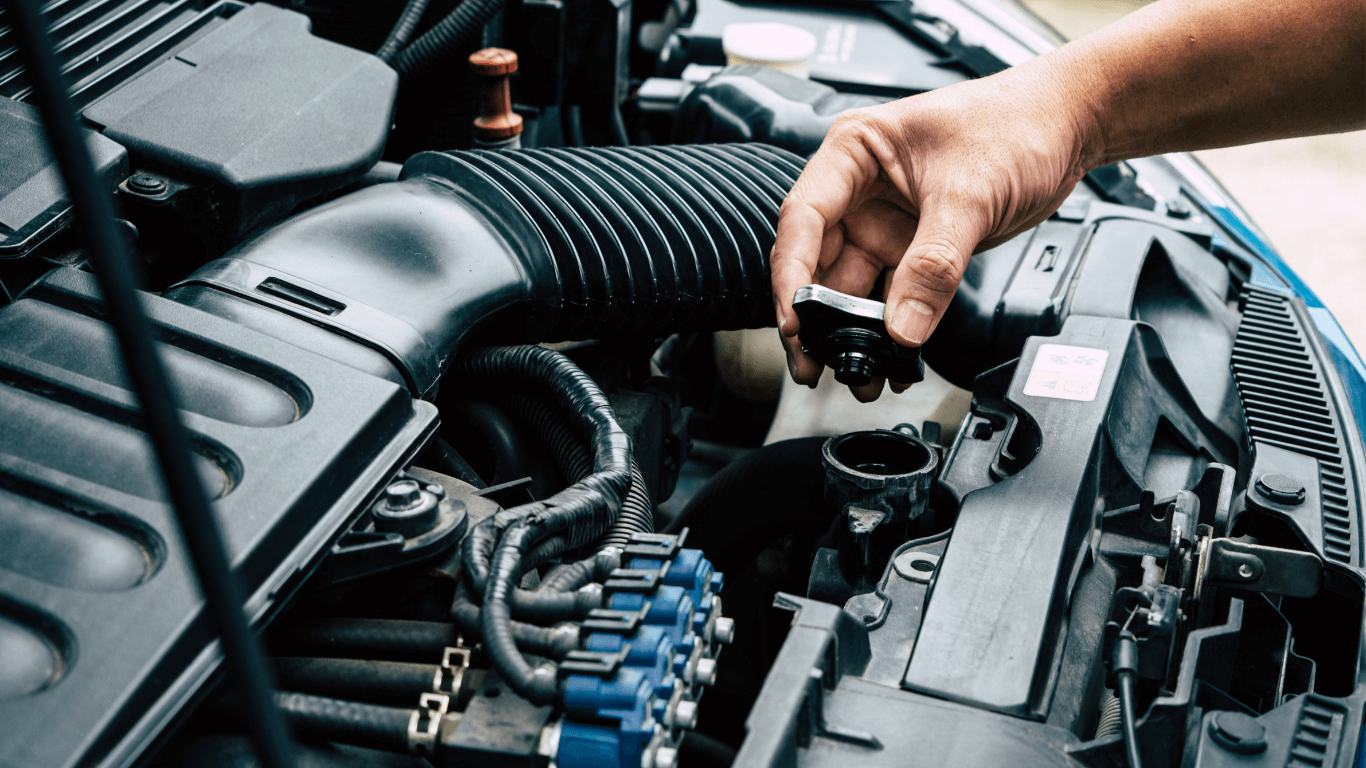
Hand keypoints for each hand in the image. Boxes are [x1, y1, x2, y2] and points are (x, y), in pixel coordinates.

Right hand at [770, 58, 1096, 400]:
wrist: (1068, 125)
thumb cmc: (1016, 122)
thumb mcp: (970, 193)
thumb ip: (933, 264)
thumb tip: (903, 326)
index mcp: (854, 151)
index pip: (804, 218)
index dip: (793, 273)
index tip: (796, 319)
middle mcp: (860, 188)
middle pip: (818, 261)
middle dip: (816, 317)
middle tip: (813, 362)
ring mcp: (885, 221)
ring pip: (852, 287)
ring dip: (852, 332)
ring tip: (858, 372)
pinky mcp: (913, 247)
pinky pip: (892, 295)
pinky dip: (891, 329)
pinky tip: (895, 358)